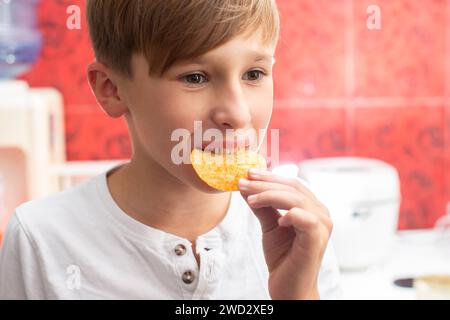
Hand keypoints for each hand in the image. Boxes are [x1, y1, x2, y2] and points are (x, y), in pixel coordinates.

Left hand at [238, 168, 332, 299]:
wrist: (289, 288)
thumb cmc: (283, 258)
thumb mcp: (269, 226)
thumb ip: (261, 206)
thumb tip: (245, 186)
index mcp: (311, 207)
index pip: (292, 184)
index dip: (270, 177)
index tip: (248, 174)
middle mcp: (320, 213)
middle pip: (293, 188)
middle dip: (265, 183)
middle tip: (244, 182)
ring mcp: (321, 226)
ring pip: (296, 199)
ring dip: (270, 195)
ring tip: (250, 199)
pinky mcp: (316, 240)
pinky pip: (306, 219)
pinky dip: (290, 214)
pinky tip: (278, 220)